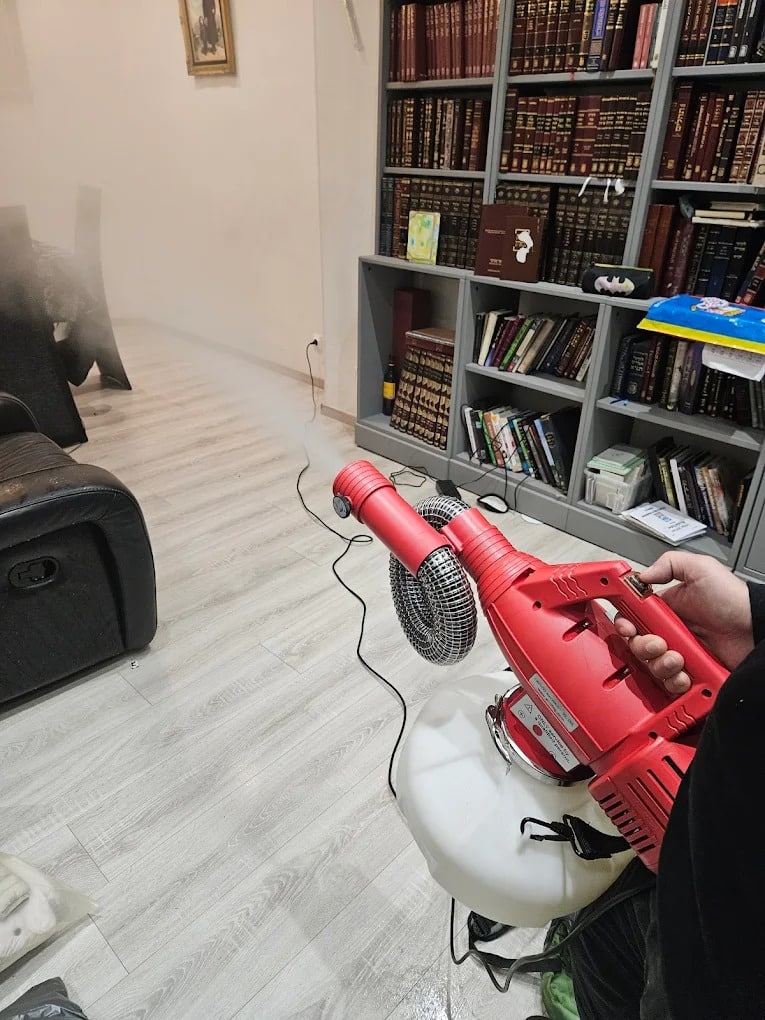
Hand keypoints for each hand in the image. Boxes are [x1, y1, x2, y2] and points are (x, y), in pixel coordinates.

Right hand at [615, 552, 752, 695]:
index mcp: (666, 608)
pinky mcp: (690, 672)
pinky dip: (674, 681)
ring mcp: (679, 653)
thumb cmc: (734, 600)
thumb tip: (641, 575)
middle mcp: (669, 632)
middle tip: (659, 642)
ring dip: (660, 664)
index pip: (632, 616)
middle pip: (637, 644)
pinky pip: (670, 683)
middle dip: (642, 646)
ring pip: (651, 665)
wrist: (756, 630)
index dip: (624, 622)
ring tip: (678, 657)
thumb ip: (669, 563)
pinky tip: (686, 672)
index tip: (628, 626)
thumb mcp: (701, 569)